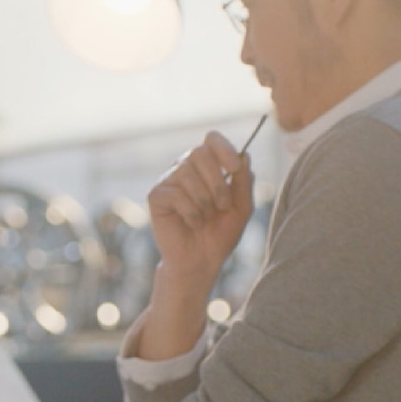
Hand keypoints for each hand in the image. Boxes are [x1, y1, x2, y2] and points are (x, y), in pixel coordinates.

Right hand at [148, 131, 254, 287]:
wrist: (200, 262)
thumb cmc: (220, 235)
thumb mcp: (241, 208)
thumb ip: (244, 182)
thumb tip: (244, 155)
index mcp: (207, 167)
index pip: (212, 139)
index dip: (224, 148)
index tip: (235, 168)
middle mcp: (185, 168)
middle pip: (199, 153)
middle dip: (217, 182)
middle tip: (223, 206)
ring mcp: (168, 181)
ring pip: (187, 174)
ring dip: (204, 201)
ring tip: (206, 218)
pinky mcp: (156, 196)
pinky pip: (176, 194)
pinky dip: (191, 212)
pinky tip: (192, 224)